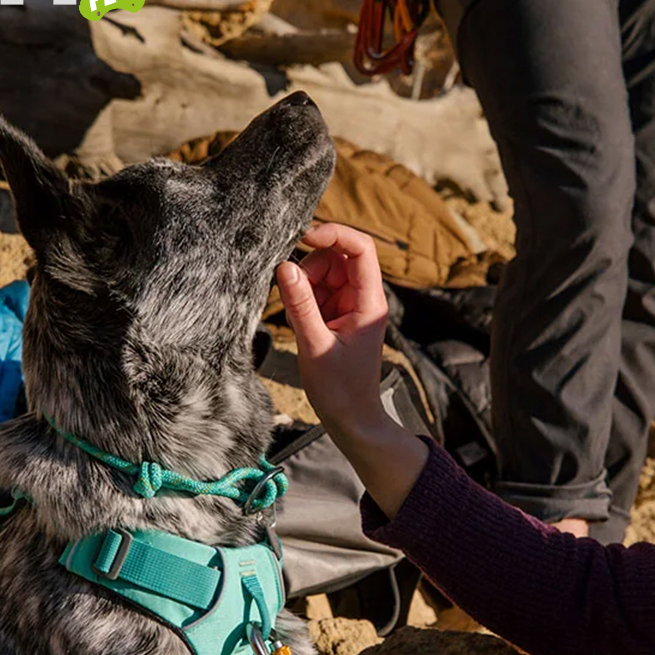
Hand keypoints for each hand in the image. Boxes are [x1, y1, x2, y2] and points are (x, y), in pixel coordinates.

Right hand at [278, 221, 427, 518]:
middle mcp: (363, 299)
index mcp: (370, 303)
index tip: (305, 238)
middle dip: (311, 268)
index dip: (335, 235)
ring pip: (323, 274)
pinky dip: (302, 302)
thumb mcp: (315, 346)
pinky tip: (300, 326)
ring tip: (299, 322)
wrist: (351, 420)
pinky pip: (316, 293)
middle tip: (294, 298)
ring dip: (304, 287)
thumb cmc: (340, 390)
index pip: (361, 249)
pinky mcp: (336, 316)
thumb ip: (300, 305)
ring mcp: (350, 306)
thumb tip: (285, 267)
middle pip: (337, 257)